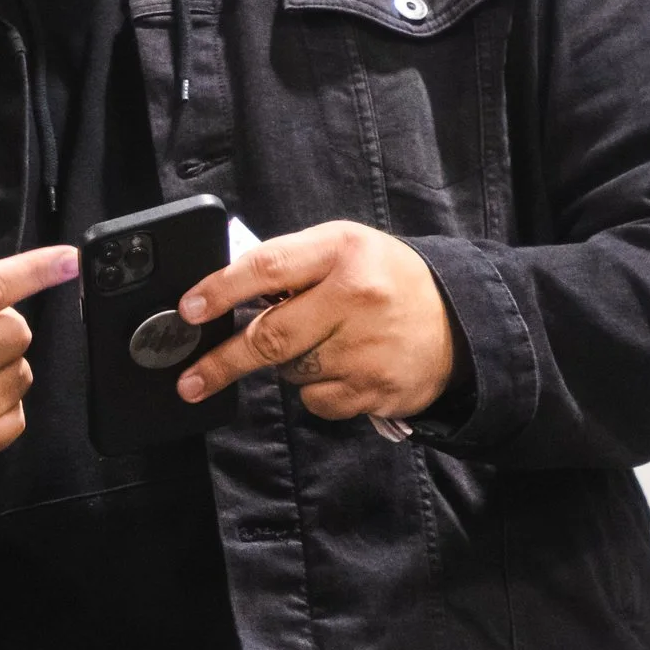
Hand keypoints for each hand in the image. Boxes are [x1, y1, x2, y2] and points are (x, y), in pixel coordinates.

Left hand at [174, 221, 454, 421]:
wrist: (461, 323)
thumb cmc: (388, 280)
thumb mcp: (344, 248)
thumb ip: (290, 263)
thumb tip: (224, 292)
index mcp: (343, 252)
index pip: (268, 268)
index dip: (221, 290)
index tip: (189, 310)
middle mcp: (356, 299)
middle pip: (270, 336)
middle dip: (222, 360)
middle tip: (191, 379)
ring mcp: (367, 350)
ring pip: (290, 371)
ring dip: (285, 365)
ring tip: (316, 344)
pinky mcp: (375, 390)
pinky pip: (316, 401)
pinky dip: (315, 391)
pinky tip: (340, 369)